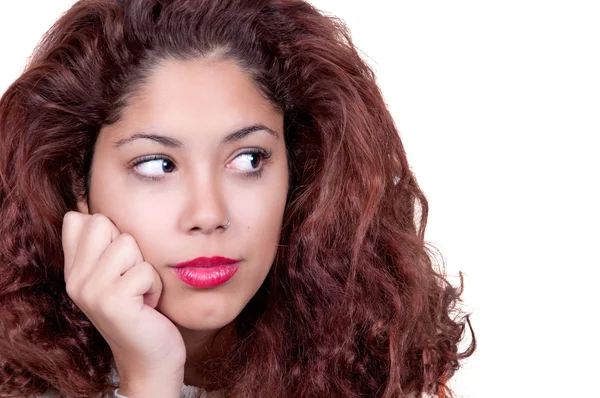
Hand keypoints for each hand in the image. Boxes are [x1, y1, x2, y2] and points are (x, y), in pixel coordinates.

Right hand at [62, 211, 185, 395]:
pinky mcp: (112, 301)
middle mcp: (75, 279)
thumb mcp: (118, 274)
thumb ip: (104, 246)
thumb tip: (90, 204)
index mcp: (74, 269)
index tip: (119, 264)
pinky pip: (145, 270)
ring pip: (127, 243)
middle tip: (131, 278)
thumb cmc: (143, 309)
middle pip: (103, 222)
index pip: (79, 219)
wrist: (151, 356)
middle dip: (130, 246)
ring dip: (145, 267)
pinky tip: (147, 305)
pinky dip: (155, 286)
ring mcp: (90, 290)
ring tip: (140, 292)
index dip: (110, 231)